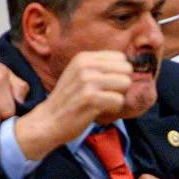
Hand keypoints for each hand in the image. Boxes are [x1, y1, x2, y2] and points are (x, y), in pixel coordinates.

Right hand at [14, 51, 133, 159]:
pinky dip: (113, 109)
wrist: (49, 120)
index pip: (121, 57)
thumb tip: (130, 66)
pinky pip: (119, 100)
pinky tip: (99, 110)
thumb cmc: (69, 100)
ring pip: (125, 83)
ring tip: (103, 102)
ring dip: (118, 97)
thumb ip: (100, 67)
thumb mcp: (79, 74)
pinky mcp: (90, 99)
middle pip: (126, 69)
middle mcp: (85, 66)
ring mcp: (87, 81)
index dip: (119, 73)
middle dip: (121, 85)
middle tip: (106, 95)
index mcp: (84, 58)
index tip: (107, 84)